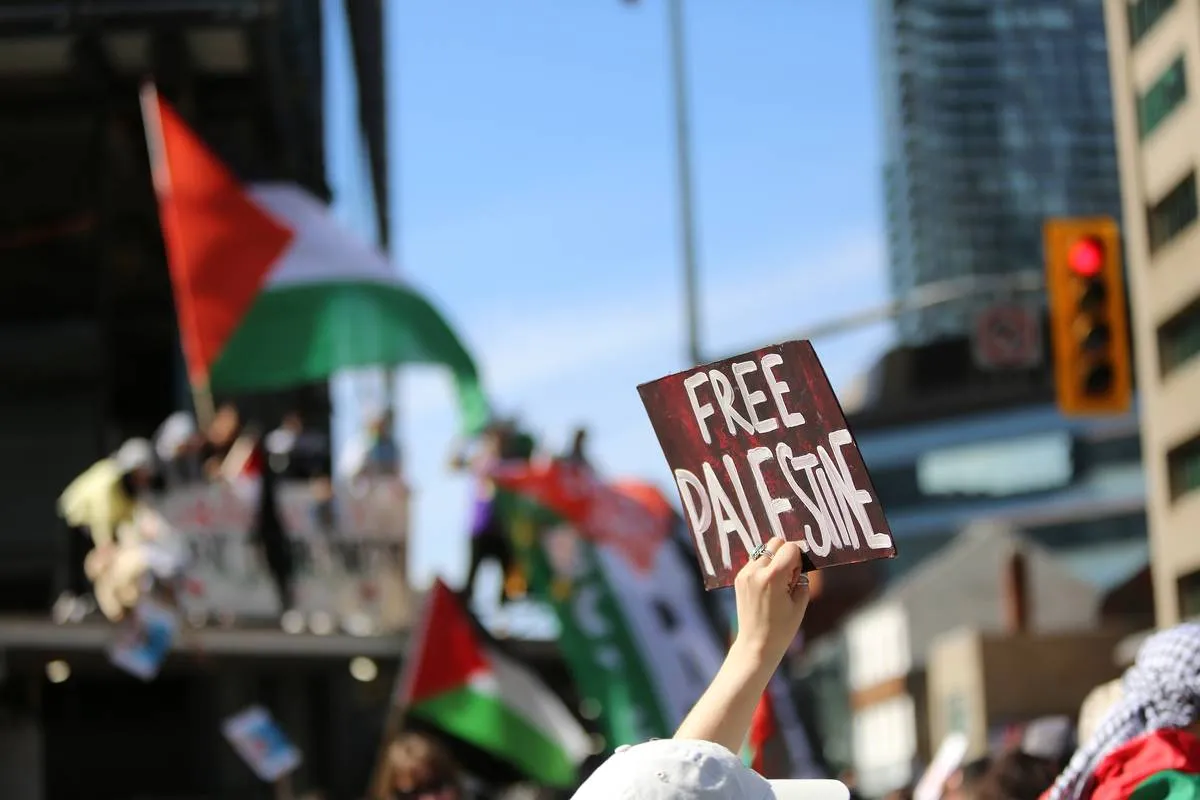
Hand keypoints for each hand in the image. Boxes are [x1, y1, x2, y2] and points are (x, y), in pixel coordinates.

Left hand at [732, 537, 809, 668]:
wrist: (756, 644)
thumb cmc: (782, 627)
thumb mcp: (800, 602)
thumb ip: (802, 576)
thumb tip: (799, 560)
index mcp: (772, 577)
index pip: (790, 548)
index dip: (798, 558)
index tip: (798, 574)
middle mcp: (755, 571)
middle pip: (775, 543)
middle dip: (786, 554)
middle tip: (789, 577)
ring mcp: (744, 574)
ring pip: (764, 550)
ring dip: (774, 560)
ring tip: (777, 583)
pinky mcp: (738, 578)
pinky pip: (755, 561)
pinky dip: (764, 567)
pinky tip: (767, 586)